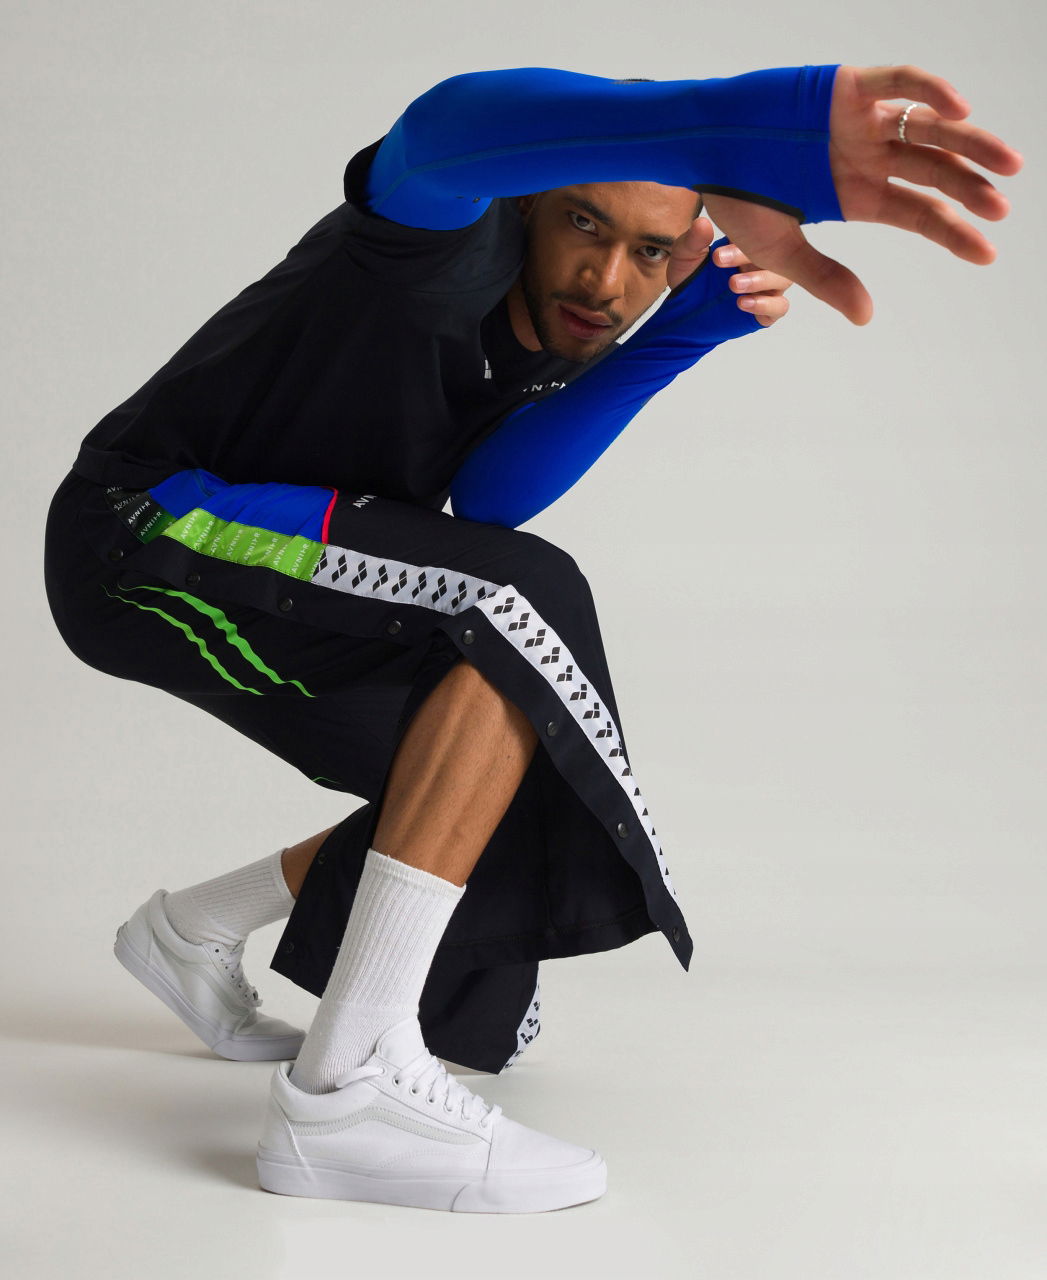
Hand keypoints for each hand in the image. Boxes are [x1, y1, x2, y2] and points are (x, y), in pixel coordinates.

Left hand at [668, 219, 792, 327]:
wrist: (682, 311)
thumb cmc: (689, 277)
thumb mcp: (685, 256)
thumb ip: (694, 241)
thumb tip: (702, 223)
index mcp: (748, 242)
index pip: (760, 231)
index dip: (746, 237)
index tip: (719, 252)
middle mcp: (762, 261)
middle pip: (777, 253)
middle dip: (754, 257)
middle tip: (722, 261)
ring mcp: (767, 286)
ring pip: (783, 278)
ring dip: (760, 280)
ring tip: (733, 285)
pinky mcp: (766, 310)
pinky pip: (779, 306)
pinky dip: (765, 304)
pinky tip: (743, 303)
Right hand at [701, 65, 1022, 324]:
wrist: (700, 150)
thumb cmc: (734, 198)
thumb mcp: (780, 251)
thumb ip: (825, 280)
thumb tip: (866, 318)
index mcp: (858, 195)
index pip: (919, 213)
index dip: (955, 231)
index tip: (987, 253)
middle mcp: (868, 156)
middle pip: (935, 169)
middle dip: (972, 187)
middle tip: (1002, 209)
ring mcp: (862, 120)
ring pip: (929, 126)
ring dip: (970, 141)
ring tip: (1005, 163)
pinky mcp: (849, 86)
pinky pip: (899, 82)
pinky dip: (930, 89)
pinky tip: (958, 107)